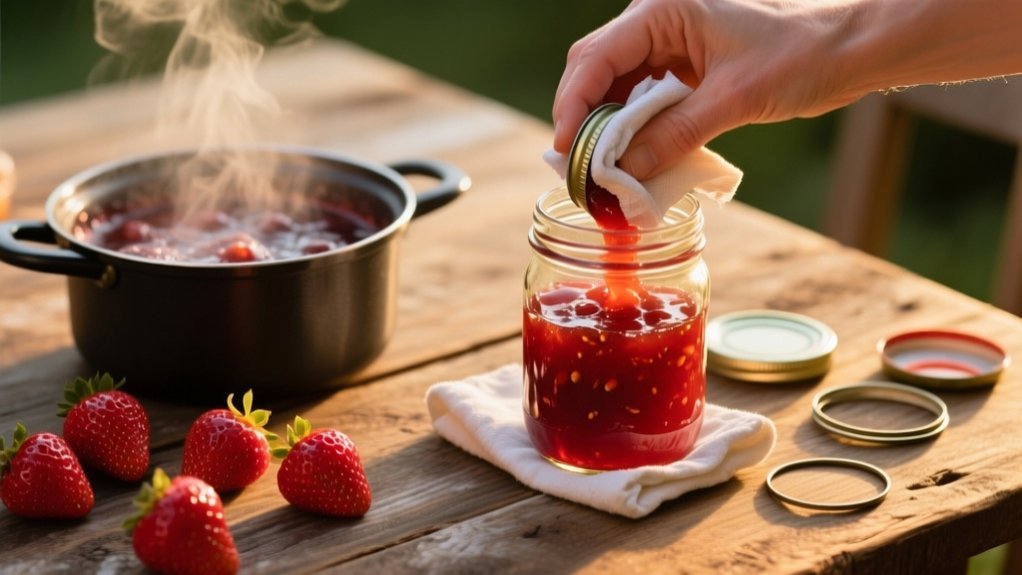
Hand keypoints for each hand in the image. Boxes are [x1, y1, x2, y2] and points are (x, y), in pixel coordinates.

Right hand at [552, 0, 864, 178]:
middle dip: (583, 121)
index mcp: (662, 10)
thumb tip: (624, 173)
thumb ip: (674, 135)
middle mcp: (657, 21)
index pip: (595, 58)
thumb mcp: (733, 100)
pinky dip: (634, 131)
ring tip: (602, 173)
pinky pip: (642, 100)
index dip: (573, 106)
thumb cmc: (801, 55)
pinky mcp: (682, 66)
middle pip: (596, 72)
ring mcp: (668, 43)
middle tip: (578, 170)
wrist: (849, 48)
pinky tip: (633, 160)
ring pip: (615, 88)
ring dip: (607, 131)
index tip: (566, 151)